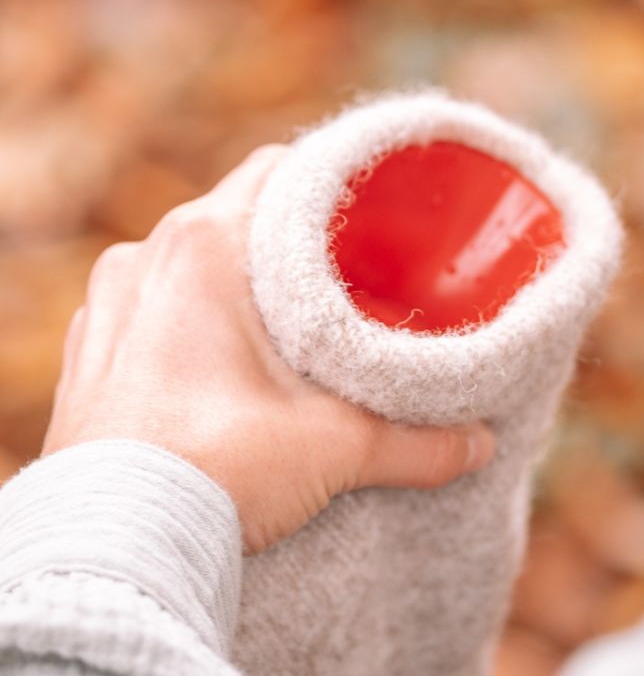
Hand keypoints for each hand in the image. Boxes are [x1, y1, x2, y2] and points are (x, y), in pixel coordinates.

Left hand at [43, 146, 495, 553]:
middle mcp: (147, 256)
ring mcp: (109, 302)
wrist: (111, 551)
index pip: (277, 167)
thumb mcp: (335, 446)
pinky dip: (183, 317)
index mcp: (206, 244)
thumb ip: (417, 440)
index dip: (328, 179)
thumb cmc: (217, 470)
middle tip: (339, 276)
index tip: (366, 208)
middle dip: (287, 240)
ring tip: (280, 324)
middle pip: (235, 213)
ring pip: (185, 259)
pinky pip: (146, 305)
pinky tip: (216, 363)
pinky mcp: (89, 352)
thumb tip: (478, 447)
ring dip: (233, 278)